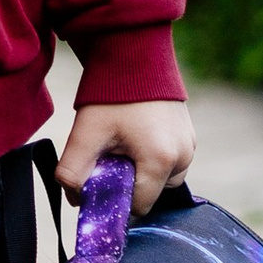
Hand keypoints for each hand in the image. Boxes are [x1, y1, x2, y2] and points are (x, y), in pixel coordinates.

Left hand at [60, 99, 194, 219]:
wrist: (134, 55)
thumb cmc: (111, 96)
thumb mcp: (85, 135)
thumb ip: (72, 173)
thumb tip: (75, 199)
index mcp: (160, 161)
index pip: (138, 207)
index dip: (115, 199)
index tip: (100, 178)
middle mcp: (183, 157)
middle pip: (151, 194)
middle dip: (129, 184)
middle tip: (111, 155)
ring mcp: (190, 145)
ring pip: (162, 179)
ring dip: (141, 171)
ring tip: (123, 144)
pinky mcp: (190, 135)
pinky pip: (171, 161)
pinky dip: (152, 157)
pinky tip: (135, 136)